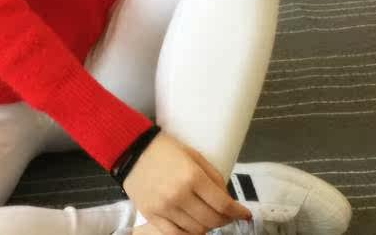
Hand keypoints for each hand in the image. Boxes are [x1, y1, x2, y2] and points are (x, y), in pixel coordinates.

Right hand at [123, 131, 251, 234]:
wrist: (130, 149)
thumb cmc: (165, 148)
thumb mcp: (193, 154)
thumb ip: (212, 177)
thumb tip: (227, 199)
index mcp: (192, 176)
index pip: (222, 204)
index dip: (238, 212)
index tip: (245, 214)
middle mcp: (179, 195)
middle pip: (211, 220)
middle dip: (224, 219)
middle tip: (227, 215)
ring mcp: (165, 209)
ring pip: (196, 230)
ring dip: (207, 226)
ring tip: (209, 217)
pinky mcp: (152, 216)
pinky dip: (189, 234)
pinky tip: (194, 226)